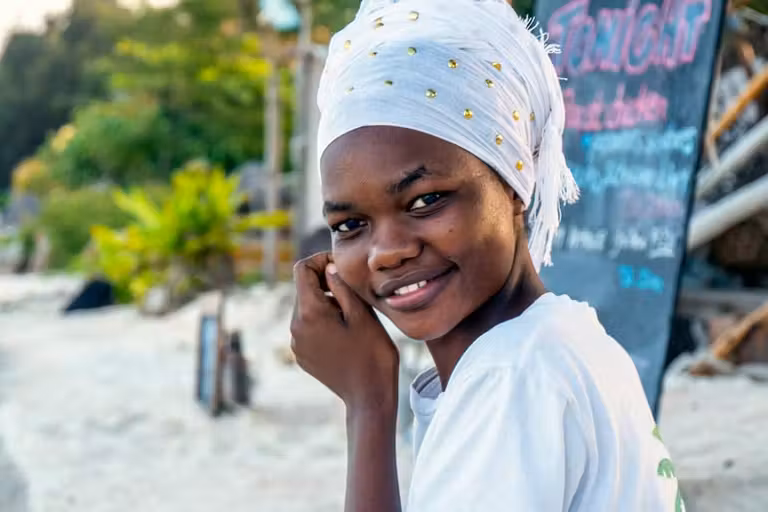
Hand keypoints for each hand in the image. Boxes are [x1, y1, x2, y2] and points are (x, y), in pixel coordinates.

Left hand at [290, 252, 399, 412]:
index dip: (320, 260)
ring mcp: (297, 344)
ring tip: (353, 315)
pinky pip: (308, 327)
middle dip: (325, 283)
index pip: (301, 269)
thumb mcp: (362, 314)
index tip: (342, 267)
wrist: (369, 397)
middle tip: (353, 291)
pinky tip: (346, 333)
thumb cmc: (372, 354)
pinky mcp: (302, 356)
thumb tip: (329, 268)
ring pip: (306, 308)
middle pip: (303, 289)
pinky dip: (323, 321)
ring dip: (325, 303)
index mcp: (309, 313)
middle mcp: (296, 327)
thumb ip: (342, 287)